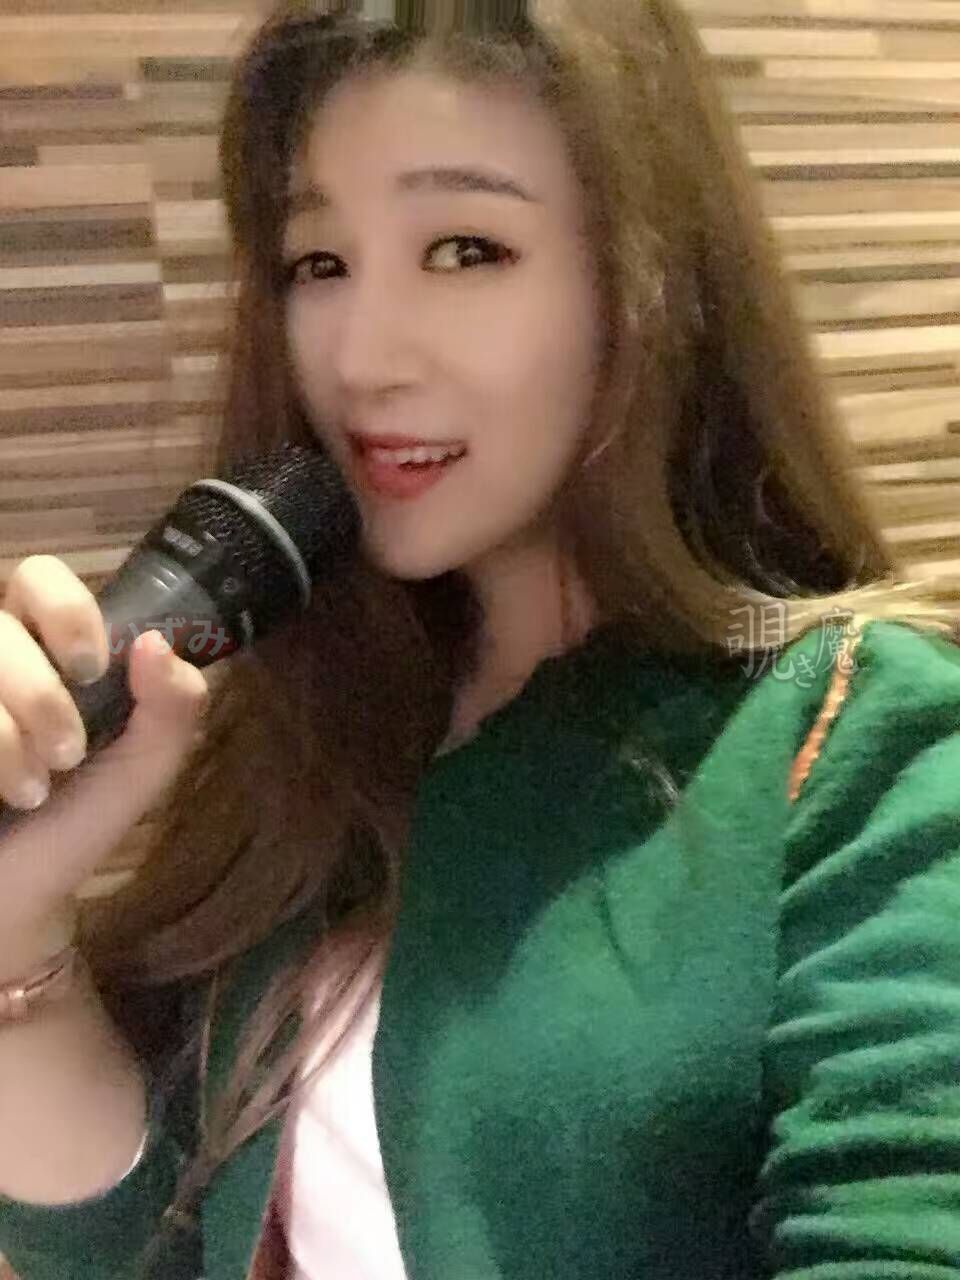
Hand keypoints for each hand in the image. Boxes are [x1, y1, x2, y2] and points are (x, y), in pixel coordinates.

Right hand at [0, 555, 210, 961]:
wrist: (14, 897)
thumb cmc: (73, 823)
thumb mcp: (140, 768)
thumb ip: (171, 707)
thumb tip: (154, 641)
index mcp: (42, 647)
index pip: (40, 577)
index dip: (66, 611)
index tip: (92, 668)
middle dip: (40, 693)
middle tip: (67, 755)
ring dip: (7, 735)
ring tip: (30, 790)